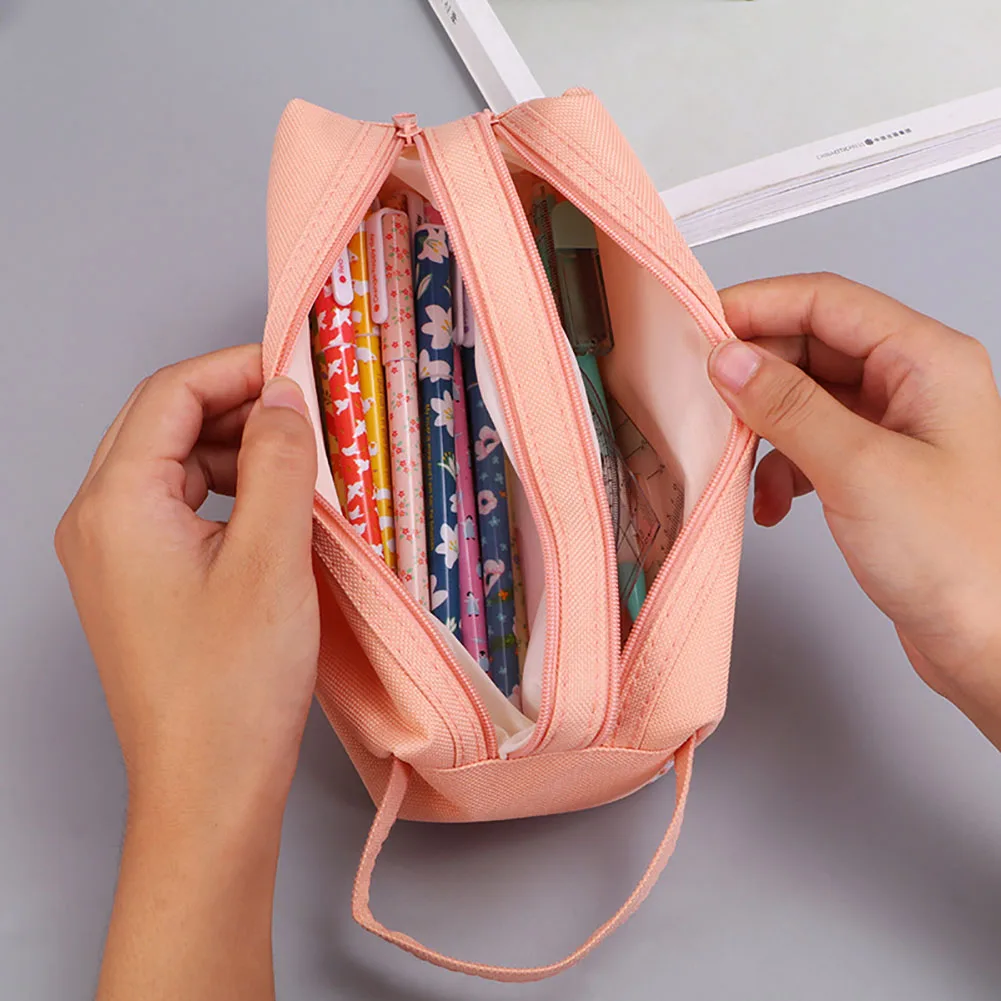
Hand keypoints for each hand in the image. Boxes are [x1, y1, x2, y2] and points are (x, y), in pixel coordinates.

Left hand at [56, 345, 318, 1000]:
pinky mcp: (138, 584)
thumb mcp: (273, 558)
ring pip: (173, 465)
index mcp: (116, 504)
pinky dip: (229, 494)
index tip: (303, 373)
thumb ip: (280, 462)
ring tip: (303, 468)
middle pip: (164, 423)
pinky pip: (180, 508)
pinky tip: (278, 512)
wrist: (208, 790)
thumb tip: (285, 396)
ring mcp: (113, 556)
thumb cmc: (235, 687)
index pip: (170, 394)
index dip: (239, 369)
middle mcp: (98, 521)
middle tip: (310, 417)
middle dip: (237, 408)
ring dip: (237, 452)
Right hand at [708, 274, 1000, 747]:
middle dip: (754, 374)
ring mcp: (897, 430)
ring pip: (806, 398)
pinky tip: (770, 501)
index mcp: (927, 361)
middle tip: (705, 397)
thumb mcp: (858, 469)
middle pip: (811, 346)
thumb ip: (787, 406)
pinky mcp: (878, 473)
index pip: (825, 302)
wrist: (991, 645)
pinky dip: (780, 467)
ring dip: (764, 427)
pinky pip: (812, 445)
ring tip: (736, 458)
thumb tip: (730, 361)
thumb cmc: (962, 562)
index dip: (756, 307)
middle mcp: (914, 386)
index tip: (700, 330)